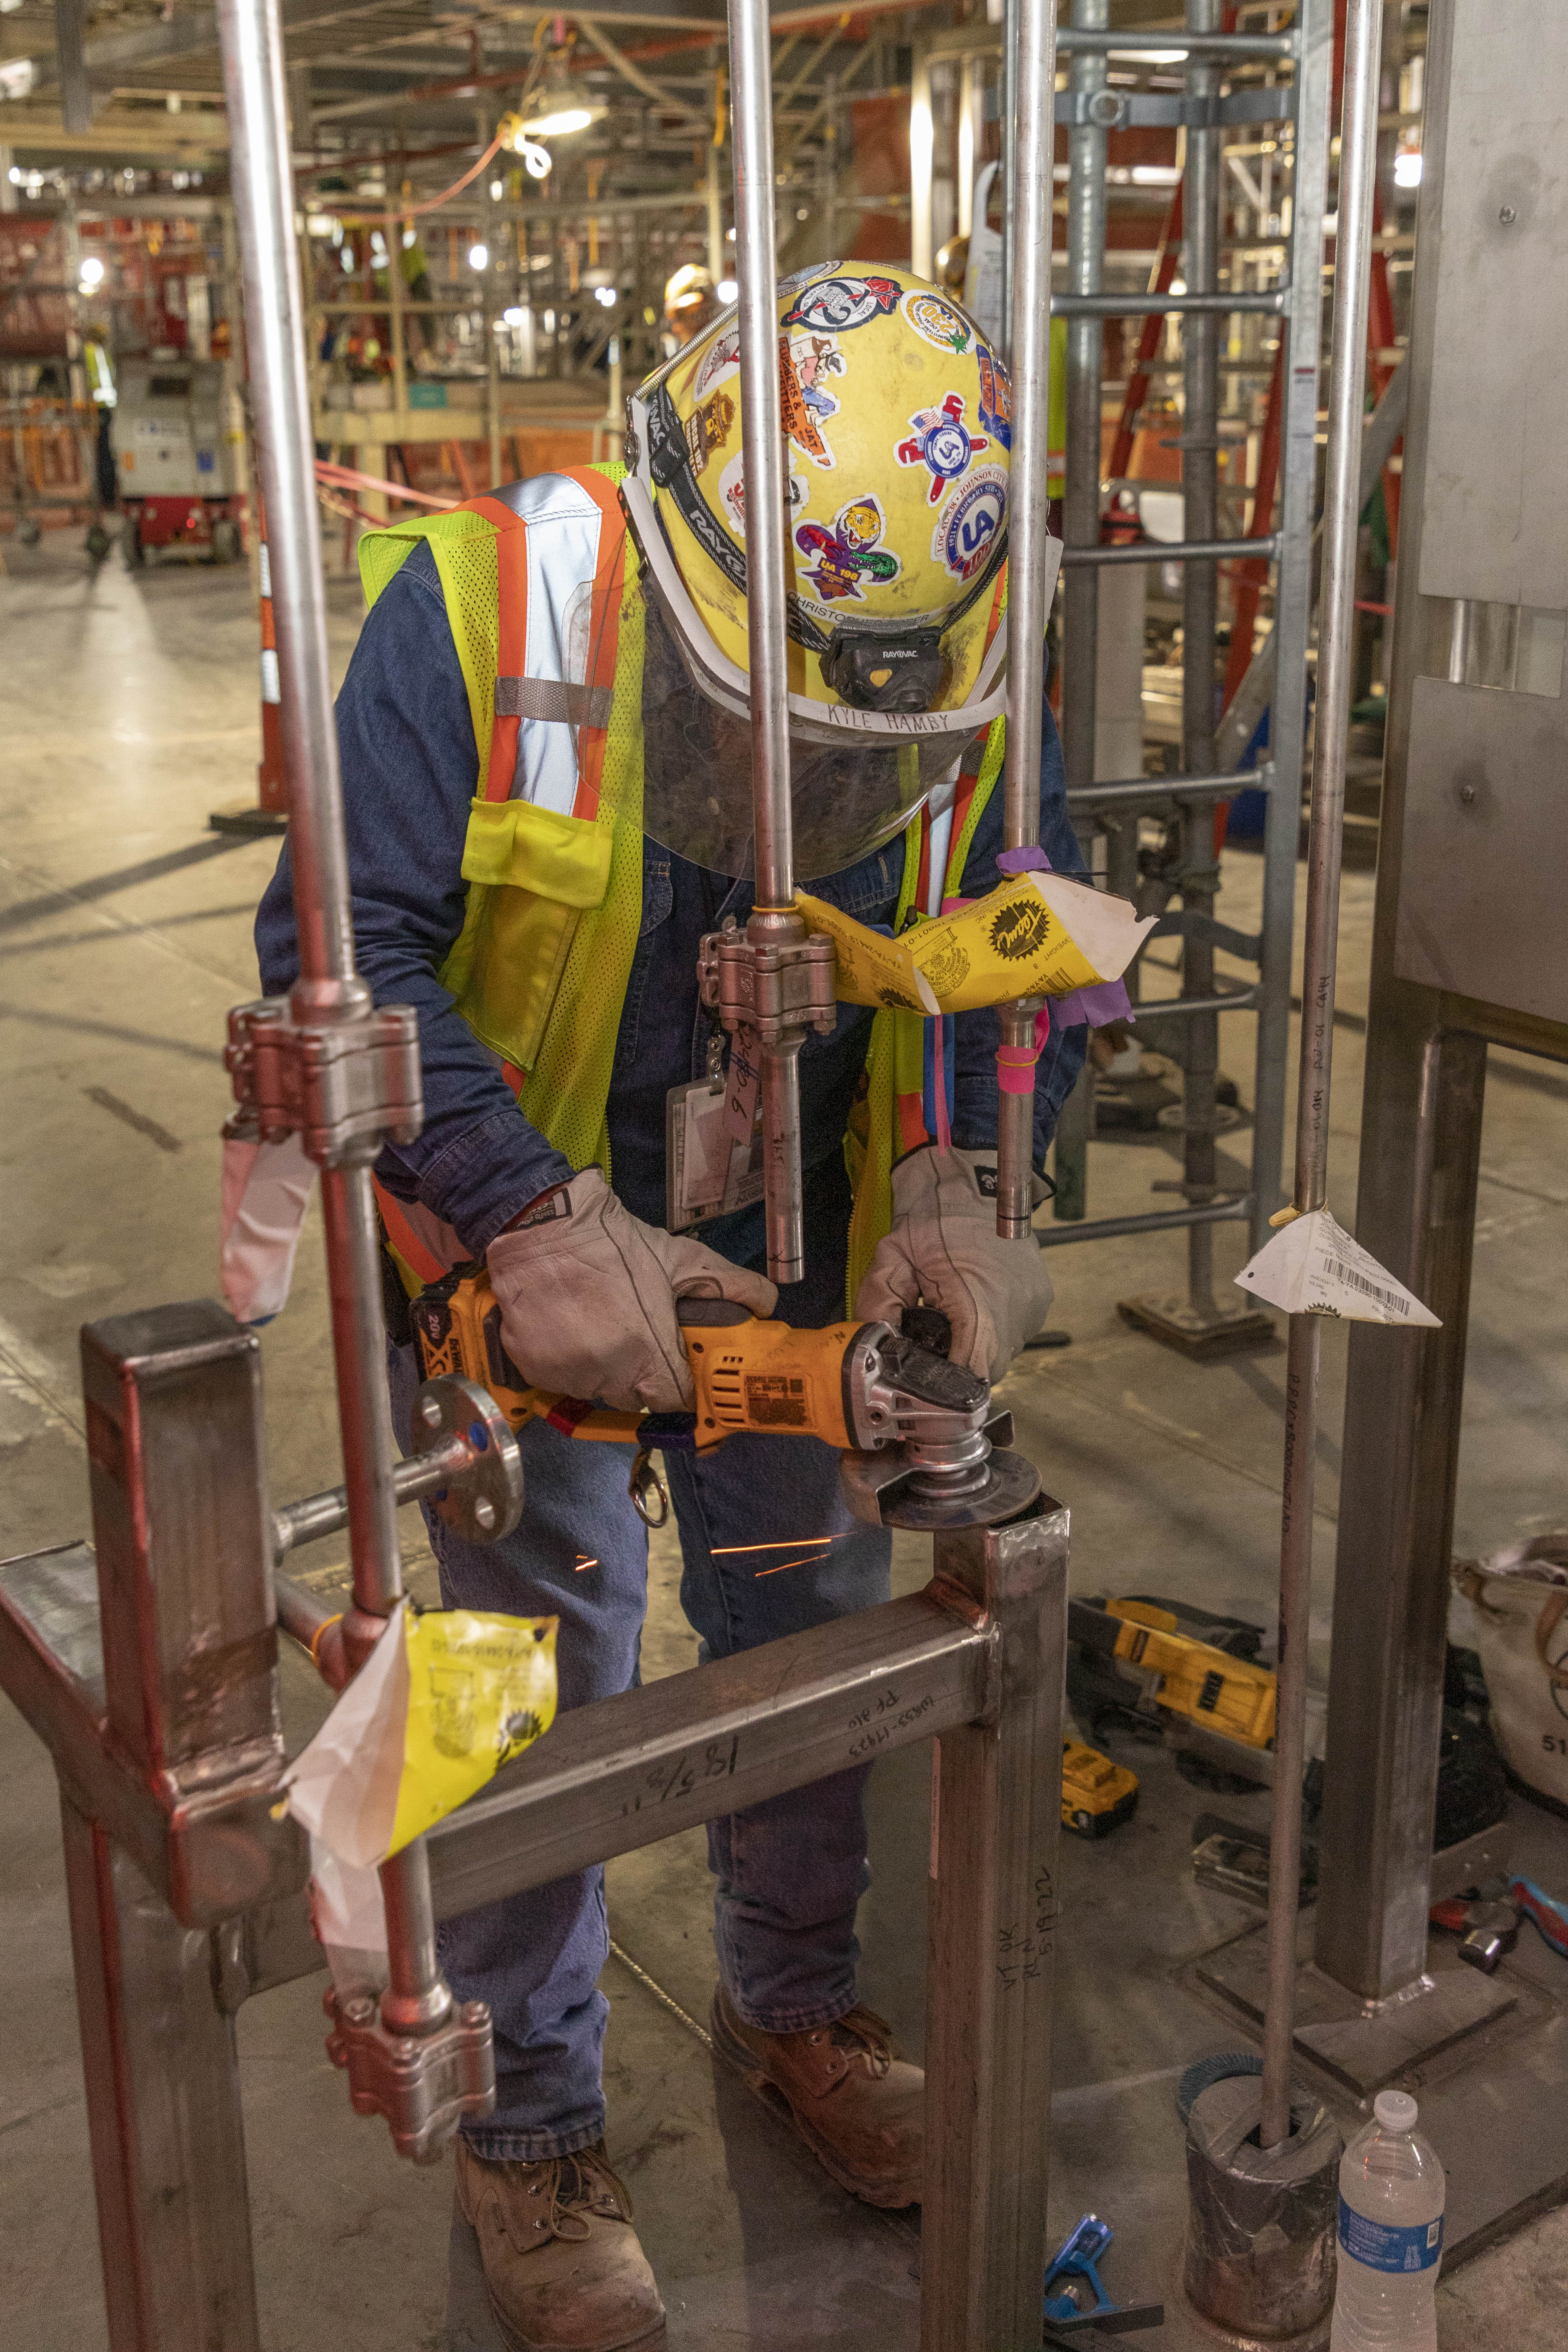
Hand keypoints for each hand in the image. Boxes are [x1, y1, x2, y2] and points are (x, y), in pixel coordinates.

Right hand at [487, 1169, 776, 1413]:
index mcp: (647, 1352)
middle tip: (638, 1337)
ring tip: (600, 1324)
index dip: (681, 1384)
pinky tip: (572, 1327)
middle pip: (636, 1397)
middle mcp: (607, 1373)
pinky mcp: (532, 1367)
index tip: (679, 1368)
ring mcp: (567, 1373)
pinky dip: (569, 1362)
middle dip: (643, 1374)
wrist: (540, 1226)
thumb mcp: (681, 1257)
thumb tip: (768, 1305)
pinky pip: (561, 1379)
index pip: (675, 1399)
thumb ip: (732, 1284)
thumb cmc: (614, 1244)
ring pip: (598, 1389)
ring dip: (605, 1368)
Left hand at [853, 1145, 1051, 1383]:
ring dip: (970, 1347)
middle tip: (925, 1343)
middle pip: (983, 1370)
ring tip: (946, 1317)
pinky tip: (966, 1307)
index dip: (942, 1386)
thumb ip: (878, 1307)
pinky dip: (986, 1331)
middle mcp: (1018, 1312)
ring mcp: (1033, 1309)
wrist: (974, 1180)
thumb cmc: (935, 1215)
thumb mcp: (893, 1258)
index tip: (919, 1379)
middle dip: (951, 1365)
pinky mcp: (1038, 1303)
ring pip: (998, 1354)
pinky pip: (1009, 1335)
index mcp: (984, 1302)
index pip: (970, 1375)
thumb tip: (876, 1349)